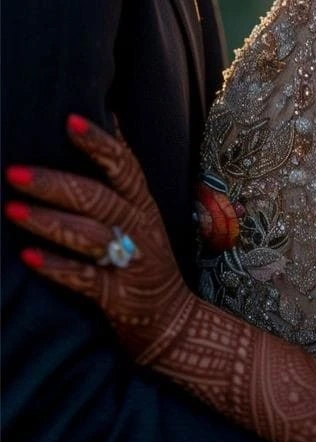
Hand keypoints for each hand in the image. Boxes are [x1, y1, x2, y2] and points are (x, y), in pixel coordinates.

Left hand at [6, 115, 195, 362]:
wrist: (173, 323)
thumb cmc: (147, 259)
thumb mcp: (142, 212)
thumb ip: (123, 173)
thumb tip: (112, 118)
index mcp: (142, 204)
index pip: (123, 164)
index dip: (98, 142)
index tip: (70, 120)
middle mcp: (139, 227)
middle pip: (96, 197)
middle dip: (53, 183)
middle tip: (14, 172)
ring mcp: (129, 262)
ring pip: (88, 234)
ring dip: (48, 221)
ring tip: (12, 209)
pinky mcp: (116, 296)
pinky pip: (83, 277)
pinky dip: (56, 266)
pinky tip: (28, 257)